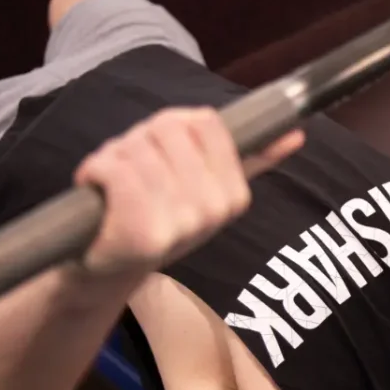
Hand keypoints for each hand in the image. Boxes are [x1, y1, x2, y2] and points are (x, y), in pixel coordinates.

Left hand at [74, 107, 303, 277]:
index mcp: (234, 195)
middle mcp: (214, 209)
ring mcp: (182, 222)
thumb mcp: (206, 188)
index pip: (205, 121)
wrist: (109, 267)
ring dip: (113, 159)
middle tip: (133, 178)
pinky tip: (99, 193)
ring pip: (139, 147)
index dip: (172, 130)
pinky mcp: (143, 231)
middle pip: (168, 128)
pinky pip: (116, 169)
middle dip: (139, 142)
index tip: (163, 159)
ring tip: (115, 190)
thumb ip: (252, 159)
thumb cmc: (156, 217)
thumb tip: (295, 132)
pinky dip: (95, 171)